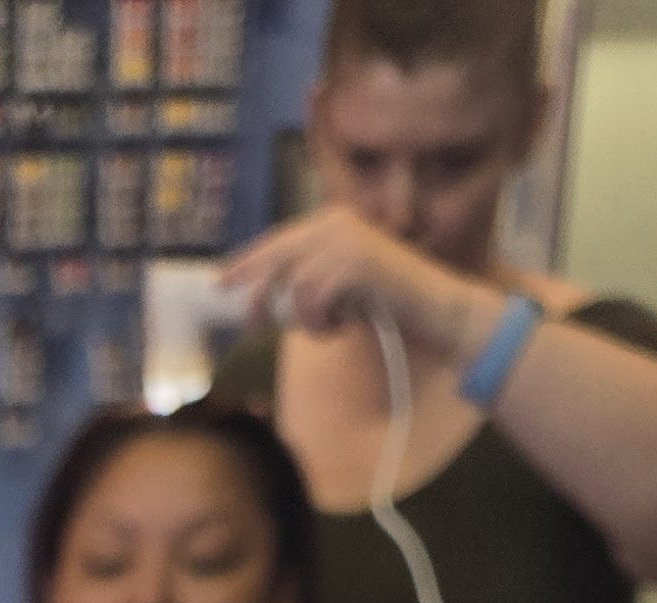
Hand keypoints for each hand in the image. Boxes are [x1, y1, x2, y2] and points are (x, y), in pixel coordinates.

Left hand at [219, 206, 503, 368]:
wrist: (435, 308)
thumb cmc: (388, 303)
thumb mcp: (342, 286)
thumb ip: (308, 280)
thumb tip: (263, 299)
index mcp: (331, 222)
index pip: (279, 240)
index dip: (248, 262)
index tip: (221, 281)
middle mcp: (336, 223)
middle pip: (277, 258)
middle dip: (259, 295)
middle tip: (250, 326)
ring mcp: (346, 240)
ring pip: (295, 288)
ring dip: (309, 321)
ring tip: (332, 327)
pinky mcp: (356, 264)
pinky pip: (314, 302)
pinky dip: (324, 324)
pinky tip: (345, 326)